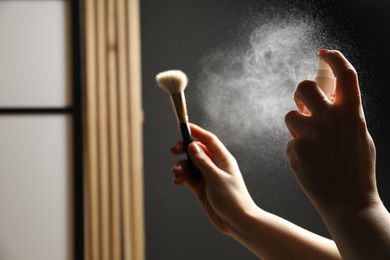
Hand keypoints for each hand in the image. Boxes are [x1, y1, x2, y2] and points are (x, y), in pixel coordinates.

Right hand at [171, 123, 257, 234]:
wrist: (237, 221)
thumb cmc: (232, 198)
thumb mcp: (216, 178)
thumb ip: (203, 162)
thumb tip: (192, 145)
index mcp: (223, 159)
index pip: (208, 140)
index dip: (196, 132)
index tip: (183, 127)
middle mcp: (215, 165)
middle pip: (196, 150)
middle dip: (184, 149)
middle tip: (173, 151)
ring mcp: (207, 176)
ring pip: (190, 164)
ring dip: (180, 166)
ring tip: (176, 174)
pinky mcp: (201, 187)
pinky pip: (188, 177)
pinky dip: (181, 177)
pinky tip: (177, 181)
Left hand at [284, 50, 377, 214]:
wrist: (349, 201)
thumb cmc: (355, 168)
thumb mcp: (358, 135)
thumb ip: (344, 115)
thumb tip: (327, 99)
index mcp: (352, 114)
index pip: (345, 75)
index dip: (334, 58)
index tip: (325, 53)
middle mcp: (331, 119)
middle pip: (304, 86)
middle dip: (301, 93)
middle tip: (304, 104)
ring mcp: (312, 134)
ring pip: (290, 115)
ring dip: (297, 126)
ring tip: (310, 143)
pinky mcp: (296, 149)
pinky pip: (290, 141)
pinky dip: (297, 149)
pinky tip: (310, 163)